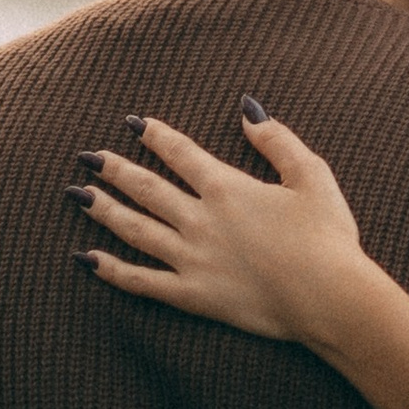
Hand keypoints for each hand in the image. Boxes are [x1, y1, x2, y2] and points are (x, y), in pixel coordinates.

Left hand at [73, 109, 370, 343]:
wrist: (328, 298)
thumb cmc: (327, 236)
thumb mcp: (311, 175)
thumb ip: (277, 140)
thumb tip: (248, 110)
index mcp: (226, 188)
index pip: (180, 153)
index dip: (155, 135)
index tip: (132, 123)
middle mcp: (200, 220)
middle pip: (146, 188)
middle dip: (114, 170)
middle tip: (87, 157)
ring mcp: (191, 259)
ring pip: (135, 230)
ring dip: (104, 210)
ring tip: (79, 196)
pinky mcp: (192, 296)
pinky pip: (141, 282)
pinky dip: (111, 270)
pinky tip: (87, 259)